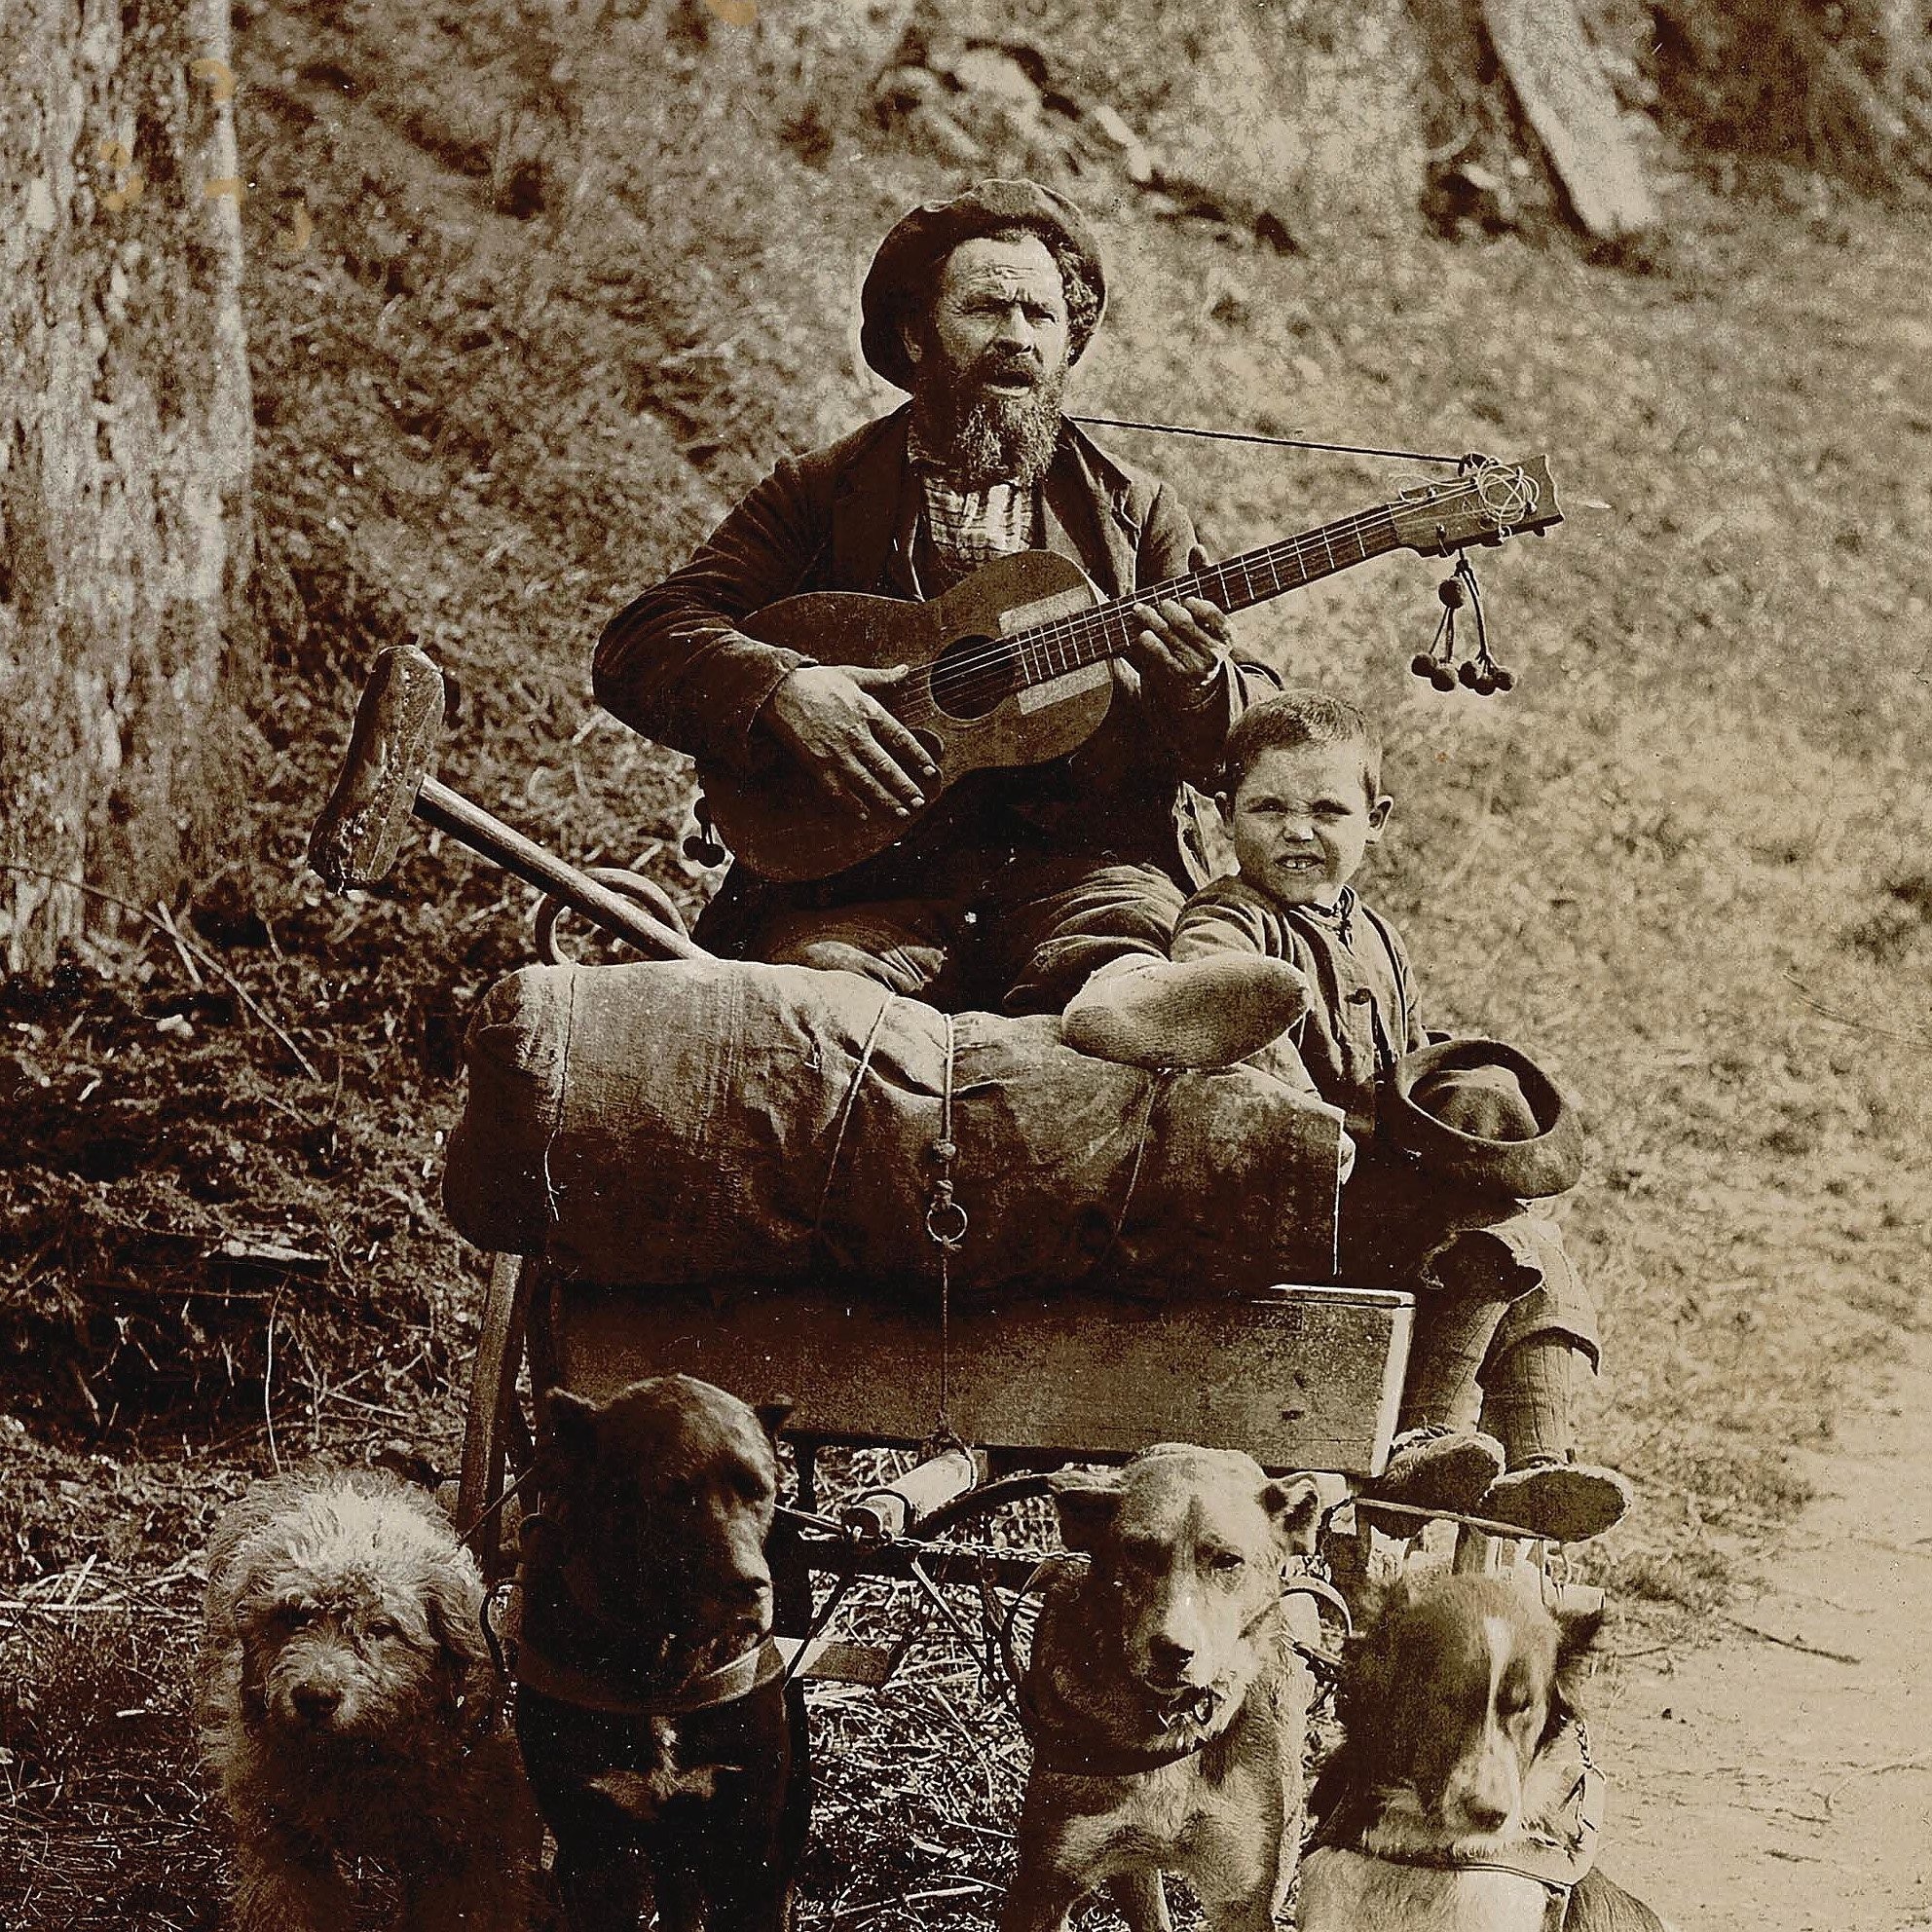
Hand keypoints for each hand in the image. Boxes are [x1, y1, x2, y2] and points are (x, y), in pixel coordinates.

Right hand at [762, 663, 941, 819]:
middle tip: (919, 802)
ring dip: (885, 800)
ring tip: (901, 812)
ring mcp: (836, 752)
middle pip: (886, 766)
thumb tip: (906, 670)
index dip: (919, 756)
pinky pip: (837, 789)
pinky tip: (863, 815)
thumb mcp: (852, 674)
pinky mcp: (817, 764)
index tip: (932, 771)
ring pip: (866, 782)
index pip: (901, 738)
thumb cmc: (817, 681)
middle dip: (905, 787)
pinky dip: (850, 804)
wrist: (779, 689)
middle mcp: (856, 735)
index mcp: (868, 712)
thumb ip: (882, 678)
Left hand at [1127, 544, 1232, 703]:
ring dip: (1151, 621)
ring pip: (1170, 637)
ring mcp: (1197, 667)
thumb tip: (1196, 547)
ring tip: (1138, 609)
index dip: (1200, 607)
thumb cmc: (1197, 631)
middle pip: (1186, 624)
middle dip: (1169, 611)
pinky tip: (1141, 633)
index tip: (1186, 600)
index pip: (1215, 617)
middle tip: (1158, 602)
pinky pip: (1160, 655)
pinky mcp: (1178, 677)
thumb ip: (1202, 577)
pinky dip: (1149, 643)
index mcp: (1228, 634)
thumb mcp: (1203, 608)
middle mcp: (1216, 653)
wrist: (1193, 680)